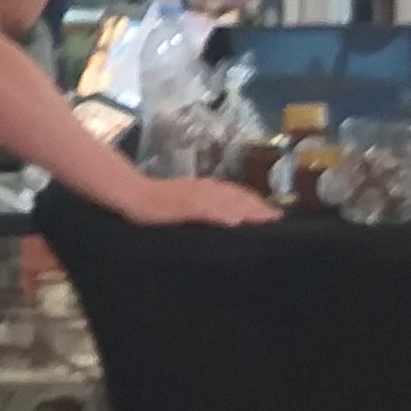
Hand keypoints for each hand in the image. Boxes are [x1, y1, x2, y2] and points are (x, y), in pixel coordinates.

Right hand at [132, 172, 280, 228]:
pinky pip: (207, 210)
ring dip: (248, 210)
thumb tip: (228, 219)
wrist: (132, 194)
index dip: (257, 203)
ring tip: (266, 219)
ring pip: (228, 201)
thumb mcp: (185, 203)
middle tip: (278, 218)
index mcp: (207, 188)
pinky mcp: (184, 205)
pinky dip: (222, 215)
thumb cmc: (157, 201)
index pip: (238, 194)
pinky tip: (235, 222)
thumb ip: (205, 208)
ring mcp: (196, 196)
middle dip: (259, 207)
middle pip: (239, 196)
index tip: (275, 214)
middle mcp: (206, 188)